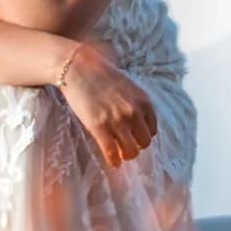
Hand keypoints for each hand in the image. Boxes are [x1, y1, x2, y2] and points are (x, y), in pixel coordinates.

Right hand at [55, 41, 158, 167]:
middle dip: (136, 146)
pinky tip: (113, 163)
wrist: (78, 67)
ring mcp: (117, 121)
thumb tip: (138, 122)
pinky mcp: (99, 127)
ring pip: (130, 151)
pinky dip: (113, 161)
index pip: (152, 129)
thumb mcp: (128, 86)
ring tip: (120, 154)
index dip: (143, 135)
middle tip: (127, 147)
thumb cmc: (101, 73)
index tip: (136, 137)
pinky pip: (111, 152)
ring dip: (126, 155)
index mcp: (143, 101)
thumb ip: (136, 103)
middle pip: (144, 142)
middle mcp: (134, 112)